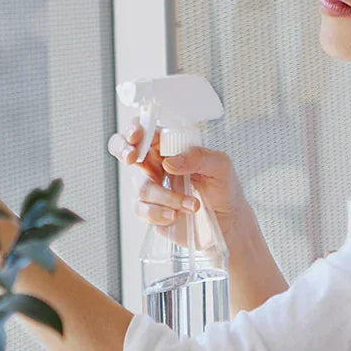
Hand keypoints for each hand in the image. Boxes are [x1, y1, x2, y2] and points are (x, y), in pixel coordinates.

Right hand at [108, 126, 255, 245]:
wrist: (227, 220)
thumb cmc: (223, 187)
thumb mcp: (219, 165)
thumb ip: (197, 157)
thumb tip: (170, 162)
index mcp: (168, 147)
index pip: (144, 130)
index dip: (134, 130)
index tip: (137, 136)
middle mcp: (154, 164)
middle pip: (123, 150)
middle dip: (122, 150)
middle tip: (132, 157)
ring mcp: (150, 188)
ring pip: (141, 187)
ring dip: (166, 196)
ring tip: (193, 205)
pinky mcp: (150, 211)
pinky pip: (143, 210)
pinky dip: (159, 213)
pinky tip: (176, 215)